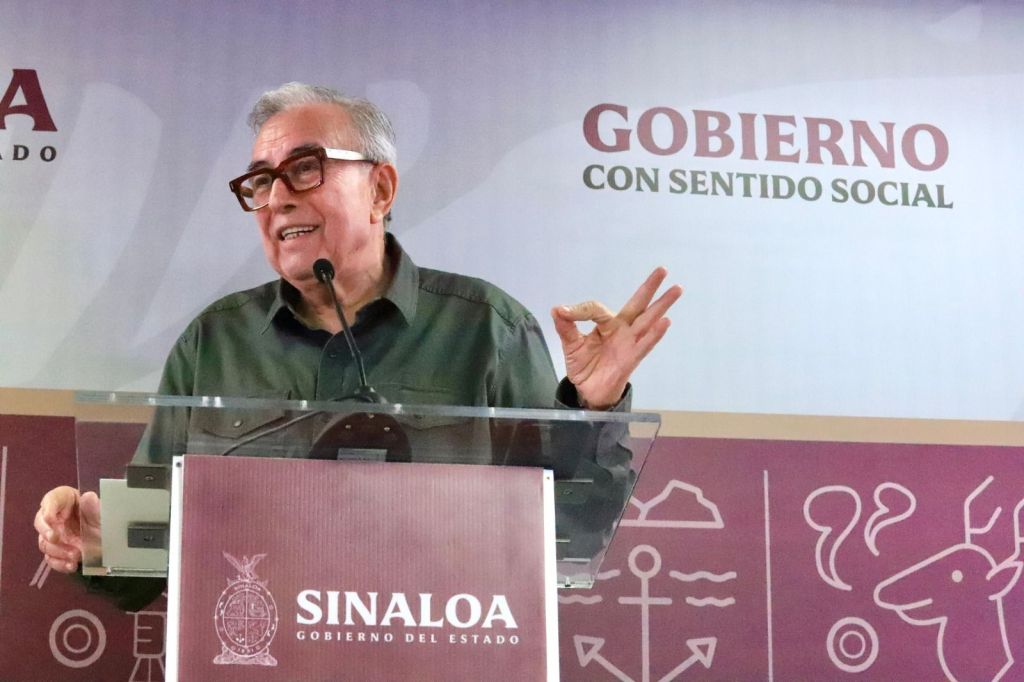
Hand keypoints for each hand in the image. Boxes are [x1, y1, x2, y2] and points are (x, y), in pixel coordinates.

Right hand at [34, 486, 100, 573]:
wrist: (111, 540)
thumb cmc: (103, 520)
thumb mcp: (103, 513)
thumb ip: (95, 507)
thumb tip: (88, 497)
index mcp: (66, 500)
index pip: (52, 499)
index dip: (48, 508)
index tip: (51, 518)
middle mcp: (56, 517)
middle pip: (40, 522)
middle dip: (46, 531)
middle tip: (56, 538)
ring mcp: (54, 535)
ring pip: (44, 542)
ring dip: (57, 550)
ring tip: (75, 554)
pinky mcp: (56, 552)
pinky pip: (51, 558)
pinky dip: (60, 563)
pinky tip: (71, 565)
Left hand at [552, 267, 681, 409]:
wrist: (588, 392)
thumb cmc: (585, 366)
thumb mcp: (571, 345)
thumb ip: (566, 327)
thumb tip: (557, 309)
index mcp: (607, 324)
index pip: (597, 308)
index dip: (580, 310)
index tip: (563, 313)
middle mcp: (622, 330)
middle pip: (638, 305)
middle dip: (650, 287)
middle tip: (662, 270)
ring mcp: (629, 344)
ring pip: (648, 321)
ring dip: (661, 306)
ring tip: (676, 289)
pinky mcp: (631, 359)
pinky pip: (644, 345)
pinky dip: (655, 334)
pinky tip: (665, 322)